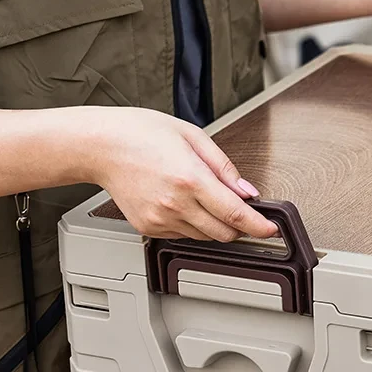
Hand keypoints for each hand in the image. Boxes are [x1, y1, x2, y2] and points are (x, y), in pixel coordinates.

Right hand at [77, 107, 276, 241]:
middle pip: (224, 233)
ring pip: (205, 237)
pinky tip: (181, 202)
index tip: (271, 228)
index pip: (236, 214)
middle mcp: (175, 204)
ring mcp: (161, 219)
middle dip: (239, 226)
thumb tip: (247, 191)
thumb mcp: (192, 137)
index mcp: (190, 179)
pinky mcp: (149, 227)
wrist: (100, 146)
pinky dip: (192, 225)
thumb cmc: (141, 133)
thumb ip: (224, 167)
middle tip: (241, 210)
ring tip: (201, 196)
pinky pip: (183, 235)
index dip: (259, 225)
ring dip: (214, 225)